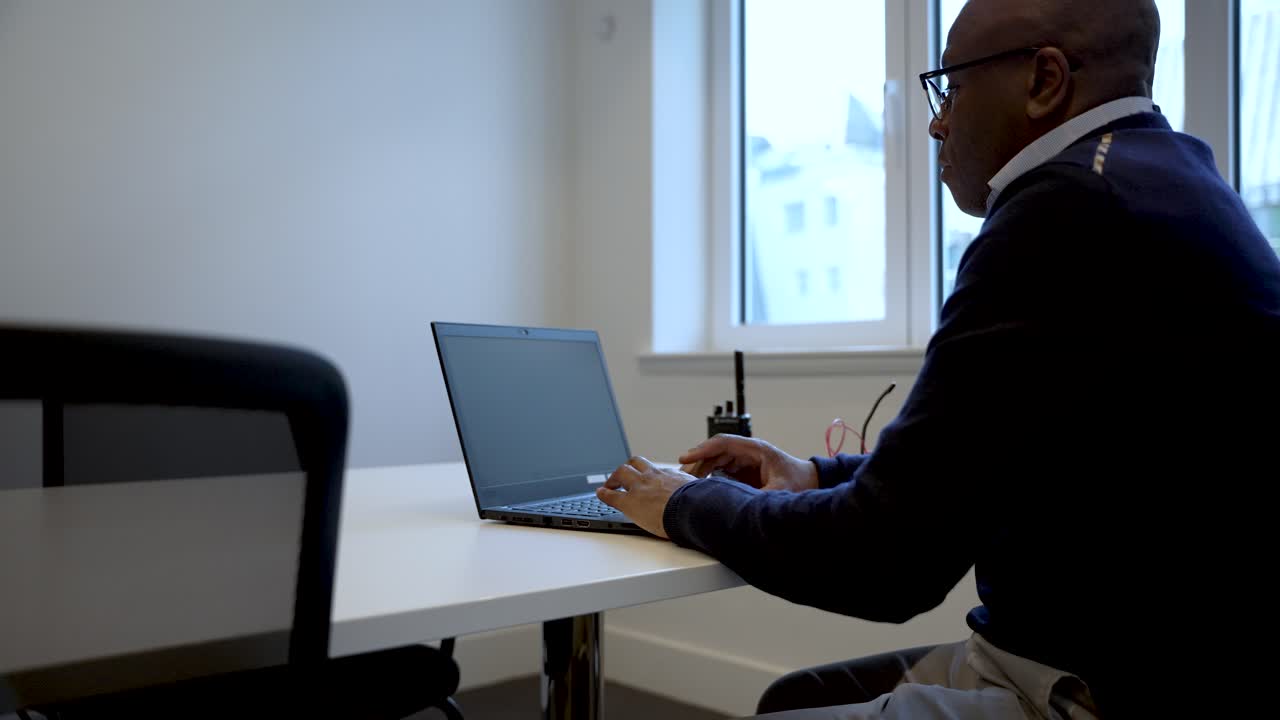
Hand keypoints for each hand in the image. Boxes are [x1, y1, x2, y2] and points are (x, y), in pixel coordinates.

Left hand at [596, 456, 693, 539]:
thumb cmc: (699, 504)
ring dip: (614, 477)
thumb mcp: (700, 491)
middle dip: (628, 468)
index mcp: (669, 475)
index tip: (647, 478)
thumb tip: (707, 492)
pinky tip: (600, 493)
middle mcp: (652, 477)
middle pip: (636, 463)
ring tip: (609, 484)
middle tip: (623, 475)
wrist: (692, 510)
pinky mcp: (629, 502)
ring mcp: (639, 487)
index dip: (648, 474)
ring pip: (622, 472)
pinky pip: (611, 495)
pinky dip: (604, 493)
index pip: (655, 470)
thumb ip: (697, 489)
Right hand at [678, 434, 817, 491]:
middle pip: (715, 451)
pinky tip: (701, 485)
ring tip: (687, 481)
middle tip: (682, 475)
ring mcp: (746, 460)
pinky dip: (709, 475)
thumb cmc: (800, 482)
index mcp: (756, 450)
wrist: (811, 483)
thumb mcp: (779, 492)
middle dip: (697, 461)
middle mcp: (748, 452)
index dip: (702, 449)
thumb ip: (757, 497)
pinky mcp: (744, 470)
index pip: (723, 443)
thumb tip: (737, 506)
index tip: (686, 457)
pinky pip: (722, 468)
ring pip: (716, 459)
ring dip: (702, 468)